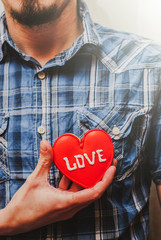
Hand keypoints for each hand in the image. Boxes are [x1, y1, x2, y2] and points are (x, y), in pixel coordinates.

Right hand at [0, 140, 115, 235]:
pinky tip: (70, 173)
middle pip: (93, 192)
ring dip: (88, 180)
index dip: (105, 180)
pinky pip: (74, 195)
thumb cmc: (24, 205)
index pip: (94, 192)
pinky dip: (75, 184)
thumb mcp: (35, 179)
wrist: (14, 222)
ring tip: (90, 165)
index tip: (112, 167)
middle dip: (101, 177)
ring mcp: (66, 209)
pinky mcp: (62, 208)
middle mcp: (70, 208)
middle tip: (106, 163)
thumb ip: (44, 161)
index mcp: (66, 202)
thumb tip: (46, 143)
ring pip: (83, 194)